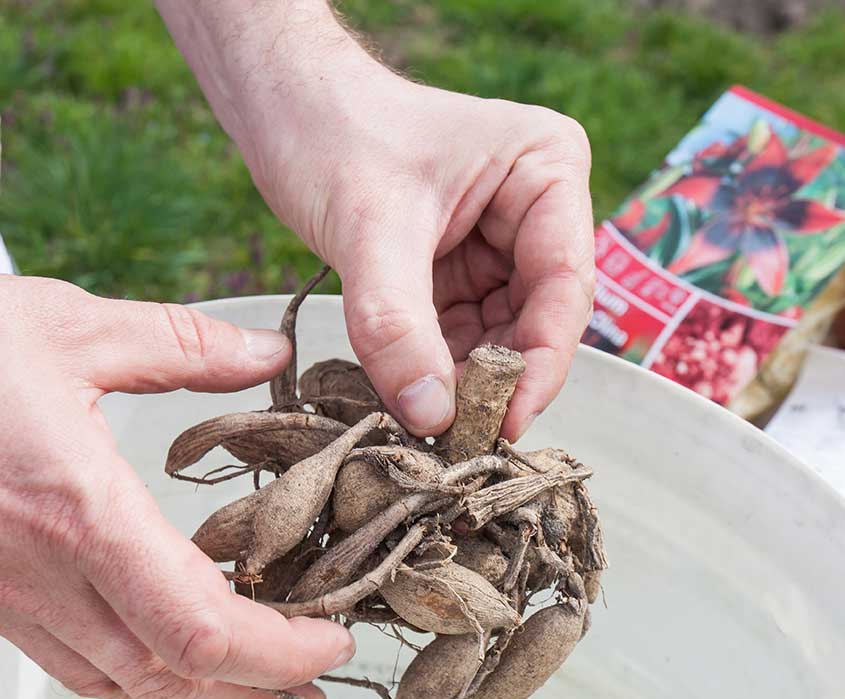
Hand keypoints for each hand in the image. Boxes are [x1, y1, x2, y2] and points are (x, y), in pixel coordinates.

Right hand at [0, 227, 351, 698]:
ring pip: (115, 683)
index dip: (282, 651)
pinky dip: (129, 667)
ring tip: (254, 680)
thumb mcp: (63, 323)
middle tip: (314, 686)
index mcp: (74, 511)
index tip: (335, 637)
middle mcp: (35, 577)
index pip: (200, 628)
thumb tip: (263, 351)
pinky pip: (62, 659)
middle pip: (167, 682)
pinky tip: (153, 641)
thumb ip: (179, 344)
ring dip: (197, 695)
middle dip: (256, 697)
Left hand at [156, 1, 594, 438]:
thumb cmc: (332, 134)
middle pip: (535, 318)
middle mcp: (534, 209)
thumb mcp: (369, 231)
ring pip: (495, 335)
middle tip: (457, 441)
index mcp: (546, 170)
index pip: (564, 284)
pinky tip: (407, 399)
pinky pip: (454, 336)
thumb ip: (398, 327)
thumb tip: (432, 417)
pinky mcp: (452, 269)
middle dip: (495, 378)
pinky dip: (431, 369)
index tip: (502, 422)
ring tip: (425, 427)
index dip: (539, 362)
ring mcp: (495, 242)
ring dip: (461, 382)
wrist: (281, 111)